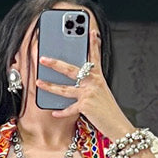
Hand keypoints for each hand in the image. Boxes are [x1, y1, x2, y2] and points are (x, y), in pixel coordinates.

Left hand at [35, 27, 132, 141]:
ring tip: (39, 82)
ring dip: (50, 86)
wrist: (118, 125)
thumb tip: (74, 83)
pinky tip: (54, 112)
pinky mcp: (86, 106)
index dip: (93, 43)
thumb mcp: (102, 94)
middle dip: (55, 63)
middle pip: (71, 70)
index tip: (91, 31)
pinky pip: (69, 109)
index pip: (95, 57)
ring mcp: (89, 93)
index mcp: (99, 78)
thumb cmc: (109, 111)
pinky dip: (61, 112)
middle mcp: (94, 83)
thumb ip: (90, 86)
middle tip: (43, 58)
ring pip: (65, 89)